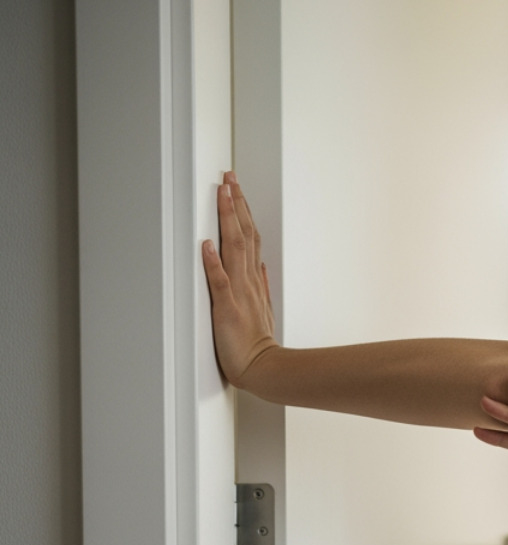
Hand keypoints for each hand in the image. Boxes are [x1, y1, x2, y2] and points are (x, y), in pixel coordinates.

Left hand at [201, 171, 278, 385]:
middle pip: (243, 234)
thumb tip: (260, 264)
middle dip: (236, 203)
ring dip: (228, 221)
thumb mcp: (263, 308)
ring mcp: (238, 292)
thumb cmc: (258, 343)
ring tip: (223, 195)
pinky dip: (213, 262)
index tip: (236, 188)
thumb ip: (261, 284)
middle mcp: (247, 280)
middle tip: (230, 177)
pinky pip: (219, 282)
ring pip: (234, 249)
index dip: (242, 211)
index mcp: (253, 280)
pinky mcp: (226, 308)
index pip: (249, 237)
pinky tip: (207, 244)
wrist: (264, 368)